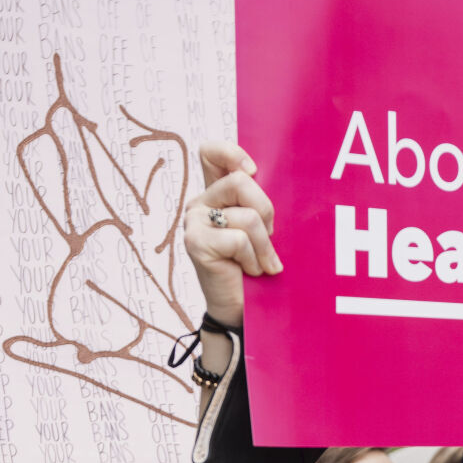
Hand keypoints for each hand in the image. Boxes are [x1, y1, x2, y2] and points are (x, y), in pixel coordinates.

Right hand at [184, 141, 280, 327]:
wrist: (241, 310)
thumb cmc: (256, 267)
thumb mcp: (262, 228)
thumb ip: (258, 202)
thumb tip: (266, 178)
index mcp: (216, 194)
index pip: (210, 153)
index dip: (231, 153)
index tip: (253, 172)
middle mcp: (200, 204)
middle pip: (240, 181)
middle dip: (266, 211)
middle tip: (268, 237)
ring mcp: (194, 222)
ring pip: (246, 215)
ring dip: (263, 245)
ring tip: (260, 263)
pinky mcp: (196, 243)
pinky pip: (239, 239)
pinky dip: (253, 258)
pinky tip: (249, 271)